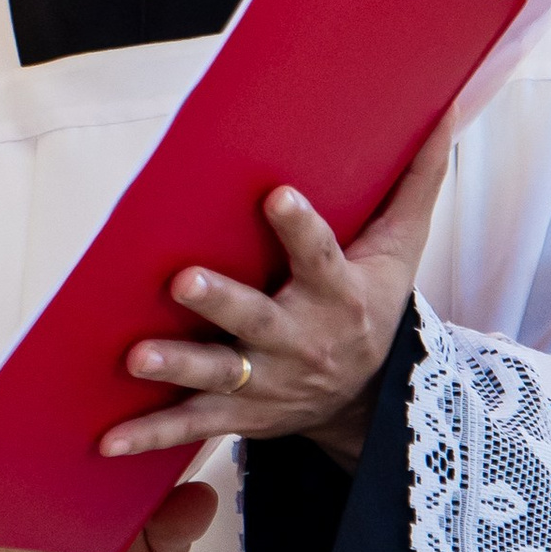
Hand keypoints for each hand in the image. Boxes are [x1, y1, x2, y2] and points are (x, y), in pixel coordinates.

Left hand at [99, 120, 452, 473]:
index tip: (277, 195)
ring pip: (219, 375)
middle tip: (182, 280)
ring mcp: (268, 383)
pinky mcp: (241, 415)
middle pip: (259, 321)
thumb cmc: (375, 305)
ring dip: (177, 367)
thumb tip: (444, 110)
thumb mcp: (401, 251)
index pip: (321, 257)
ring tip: (134, 357)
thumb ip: (415, 182)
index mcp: (339, 296)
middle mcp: (302, 342)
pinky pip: (191, 426)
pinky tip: (106, 441)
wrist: (371, 403)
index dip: (301, 228)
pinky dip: (149, 435)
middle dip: (221, 303)